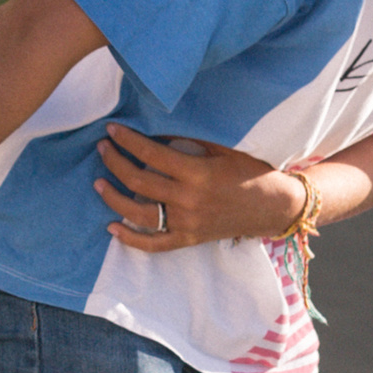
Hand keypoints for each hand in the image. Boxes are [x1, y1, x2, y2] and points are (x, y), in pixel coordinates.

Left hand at [95, 124, 305, 252]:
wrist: (274, 206)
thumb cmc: (251, 171)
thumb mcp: (224, 148)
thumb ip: (190, 138)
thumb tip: (155, 127)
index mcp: (198, 174)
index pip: (151, 154)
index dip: (128, 140)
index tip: (112, 130)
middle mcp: (189, 200)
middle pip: (139, 181)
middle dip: (115, 162)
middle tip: (103, 148)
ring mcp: (187, 223)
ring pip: (139, 213)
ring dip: (113, 197)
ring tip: (98, 182)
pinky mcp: (189, 239)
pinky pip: (154, 244)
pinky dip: (130, 239)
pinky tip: (112, 227)